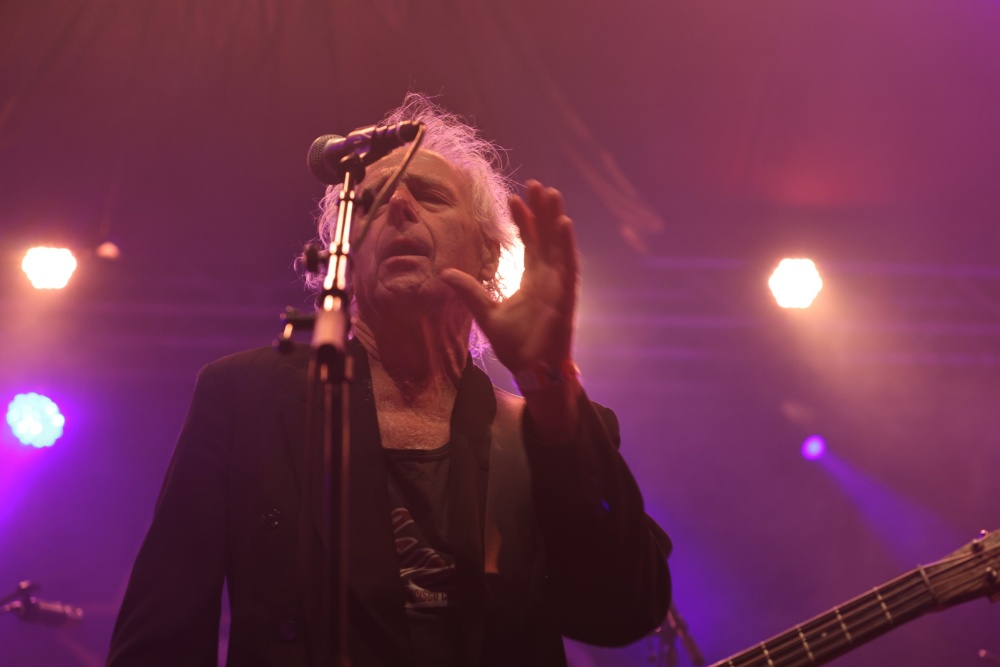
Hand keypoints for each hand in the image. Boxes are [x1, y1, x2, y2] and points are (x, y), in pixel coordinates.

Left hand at [440, 179, 577, 374]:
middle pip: (546, 237)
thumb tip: (445, 273)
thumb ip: (469, 291)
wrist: (532, 369)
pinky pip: (568, 264)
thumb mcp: (486, 314)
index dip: (523, 221)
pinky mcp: (566, 295)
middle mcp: (547, 278)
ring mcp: (559, 285)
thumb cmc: (516, 346)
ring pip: (558, 244)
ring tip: (551, 194)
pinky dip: (566, 244)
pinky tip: (563, 222)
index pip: (529, 243)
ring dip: (555, 219)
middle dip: (541, 211)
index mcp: (532, 281)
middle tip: (536, 184)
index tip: (513, 199)